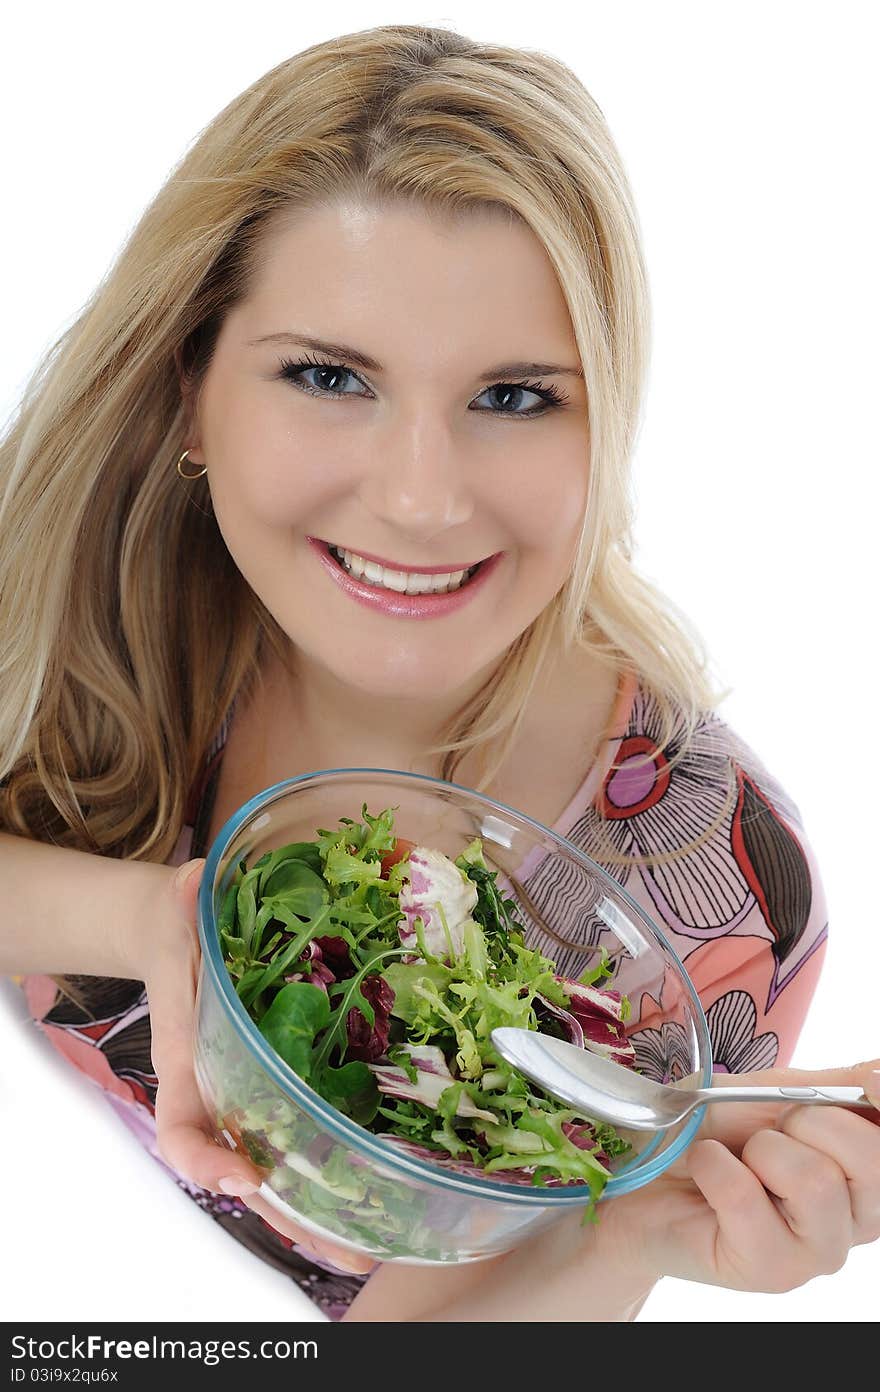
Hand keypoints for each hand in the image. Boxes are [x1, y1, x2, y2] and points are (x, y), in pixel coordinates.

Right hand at [141, 856, 375, 1276]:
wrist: (182, 933)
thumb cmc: (179, 929)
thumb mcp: (175, 910)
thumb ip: (182, 899)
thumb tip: (191, 881)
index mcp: (188, 1057)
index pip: (180, 1126)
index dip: (204, 1160)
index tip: (242, 1175)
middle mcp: (219, 1090)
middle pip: (243, 1174)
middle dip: (292, 1214)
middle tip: (345, 1248)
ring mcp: (250, 1095)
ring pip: (279, 1169)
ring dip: (320, 1208)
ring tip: (369, 1245)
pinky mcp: (283, 1082)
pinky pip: (305, 1133)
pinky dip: (335, 1165)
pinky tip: (377, 1189)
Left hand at [594, 1059, 879, 1293]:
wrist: (644, 1167)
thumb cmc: (716, 1128)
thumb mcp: (777, 1090)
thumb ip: (840, 1087)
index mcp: (869, 1169)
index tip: (867, 1082)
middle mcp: (859, 1217)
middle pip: (875, 1159)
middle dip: (811, 1120)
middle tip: (770, 1130)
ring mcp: (819, 1250)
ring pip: (816, 1181)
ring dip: (760, 1149)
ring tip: (738, 1158)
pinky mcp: (770, 1271)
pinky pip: (747, 1198)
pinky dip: (713, 1166)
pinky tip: (706, 1172)